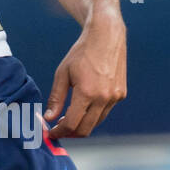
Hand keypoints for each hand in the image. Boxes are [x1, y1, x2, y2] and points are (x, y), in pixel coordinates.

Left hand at [44, 14, 125, 137]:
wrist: (106, 36)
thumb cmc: (82, 52)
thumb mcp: (62, 73)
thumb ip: (56, 98)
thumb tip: (49, 117)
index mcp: (87, 93)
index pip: (71, 124)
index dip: (59, 132)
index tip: (50, 133)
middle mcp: (104, 98)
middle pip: (85, 129)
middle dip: (70, 133)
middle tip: (58, 129)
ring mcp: (115, 97)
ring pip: (96, 122)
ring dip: (82, 125)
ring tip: (69, 117)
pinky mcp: (121, 94)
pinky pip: (105, 112)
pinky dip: (93, 114)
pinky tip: (84, 105)